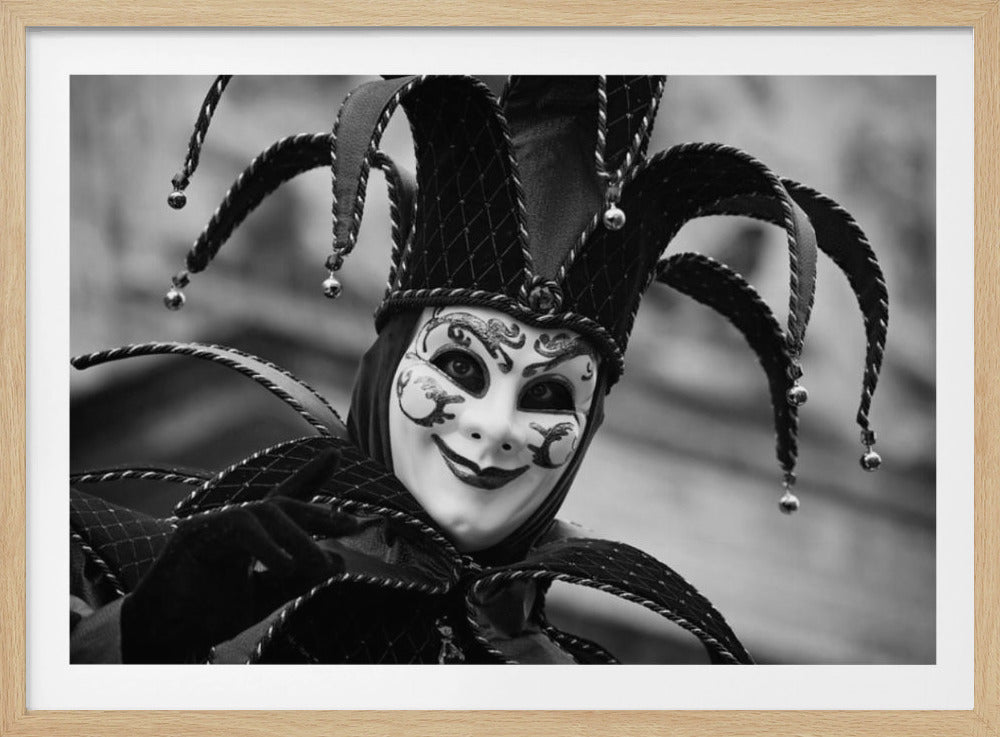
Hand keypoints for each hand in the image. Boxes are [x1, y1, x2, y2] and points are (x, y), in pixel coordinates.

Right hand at [120, 449, 355, 662]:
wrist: (163, 634)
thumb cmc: (209, 612)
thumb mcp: (265, 595)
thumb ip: (300, 578)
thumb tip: (339, 561)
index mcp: (252, 531)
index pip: (284, 498)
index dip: (310, 475)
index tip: (336, 455)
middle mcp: (234, 520)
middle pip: (283, 503)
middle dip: (320, 513)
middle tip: (353, 526)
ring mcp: (213, 521)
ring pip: (266, 512)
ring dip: (299, 537)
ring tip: (319, 564)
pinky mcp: (195, 532)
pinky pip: (239, 528)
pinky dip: (266, 546)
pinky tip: (285, 566)